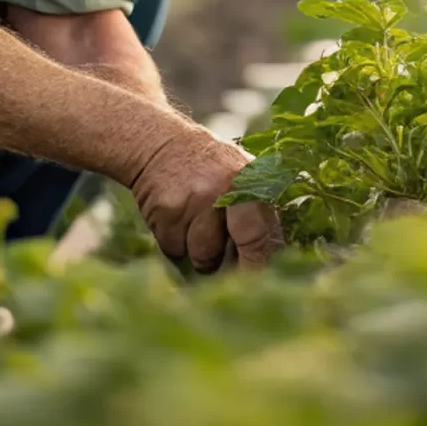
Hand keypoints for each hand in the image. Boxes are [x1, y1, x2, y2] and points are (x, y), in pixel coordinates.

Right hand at [128, 127, 282, 271]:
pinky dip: (174, 241)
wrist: (159, 142)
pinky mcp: (169, 210)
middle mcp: (230, 190)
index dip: (260, 266)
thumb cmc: (205, 170)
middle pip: (240, 252)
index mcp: (253, 183)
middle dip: (234, 270)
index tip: (256, 283)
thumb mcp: (238, 177)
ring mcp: (198, 200)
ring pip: (203, 256)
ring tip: (192, 221)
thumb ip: (255, 213)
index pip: (265, 238)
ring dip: (197, 251)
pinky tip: (174, 216)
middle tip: (224, 269)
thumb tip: (267, 263)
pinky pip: (175, 248)